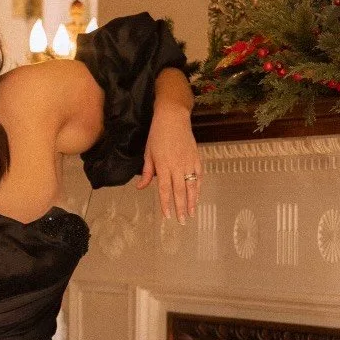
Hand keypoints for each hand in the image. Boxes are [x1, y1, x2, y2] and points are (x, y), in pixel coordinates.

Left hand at [136, 103, 201, 221]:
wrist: (173, 118)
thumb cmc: (157, 135)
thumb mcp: (148, 153)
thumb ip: (147, 173)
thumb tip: (140, 188)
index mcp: (163, 166)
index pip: (165, 190)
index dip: (166, 204)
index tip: (168, 216)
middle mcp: (177, 166)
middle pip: (180, 191)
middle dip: (181, 207)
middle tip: (183, 221)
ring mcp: (188, 162)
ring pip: (192, 185)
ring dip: (192, 201)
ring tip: (192, 213)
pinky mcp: (196, 157)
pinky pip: (199, 175)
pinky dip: (199, 187)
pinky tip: (197, 196)